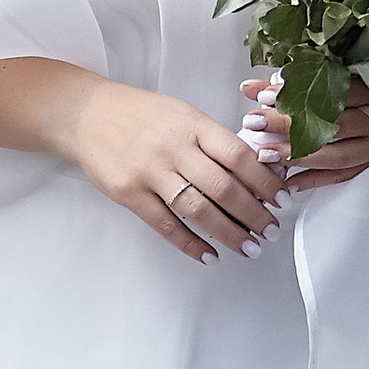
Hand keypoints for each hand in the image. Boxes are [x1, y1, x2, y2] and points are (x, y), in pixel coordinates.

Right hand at [67, 80, 282, 261]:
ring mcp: (149, 172)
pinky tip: (209, 254)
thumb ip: (213, 140)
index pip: (239, 155)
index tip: (282, 198)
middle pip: (223, 187)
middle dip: (254, 214)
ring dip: (228, 233)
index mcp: (192, 125)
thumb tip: (254, 170)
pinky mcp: (129, 193)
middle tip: (271, 230)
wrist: (86, 114)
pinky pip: (165, 224)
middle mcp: (173, 148)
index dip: (265, 181)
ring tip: (249, 247)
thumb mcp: (182, 114)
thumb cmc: (139, 114)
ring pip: (198, 209)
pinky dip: (190, 243)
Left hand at [239, 76, 368, 193]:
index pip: (330, 90)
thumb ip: (293, 87)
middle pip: (332, 123)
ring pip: (337, 154)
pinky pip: (342, 177)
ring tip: (267, 154)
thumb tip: (249, 87)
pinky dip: (314, 180)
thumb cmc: (359, 100)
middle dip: (289, 124)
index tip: (264, 96)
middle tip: (256, 123)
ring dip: (299, 156)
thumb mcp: (332, 85)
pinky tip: (288, 182)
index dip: (298, 93)